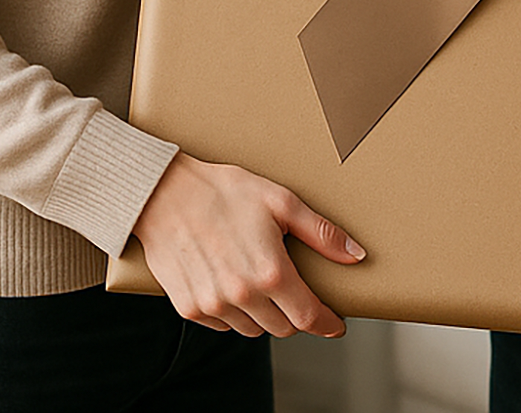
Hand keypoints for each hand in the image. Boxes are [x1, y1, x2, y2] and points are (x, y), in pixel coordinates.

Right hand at [132, 151, 365, 336]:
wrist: (166, 193)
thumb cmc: (226, 192)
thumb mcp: (282, 202)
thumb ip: (321, 233)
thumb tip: (355, 255)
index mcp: (270, 272)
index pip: (307, 316)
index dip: (326, 324)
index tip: (335, 325)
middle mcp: (241, 295)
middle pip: (282, 327)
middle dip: (295, 313)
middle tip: (295, 289)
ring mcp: (213, 305)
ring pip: (253, 329)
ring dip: (264, 314)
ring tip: (261, 281)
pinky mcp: (189, 308)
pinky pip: (223, 325)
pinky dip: (234, 312)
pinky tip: (234, 283)